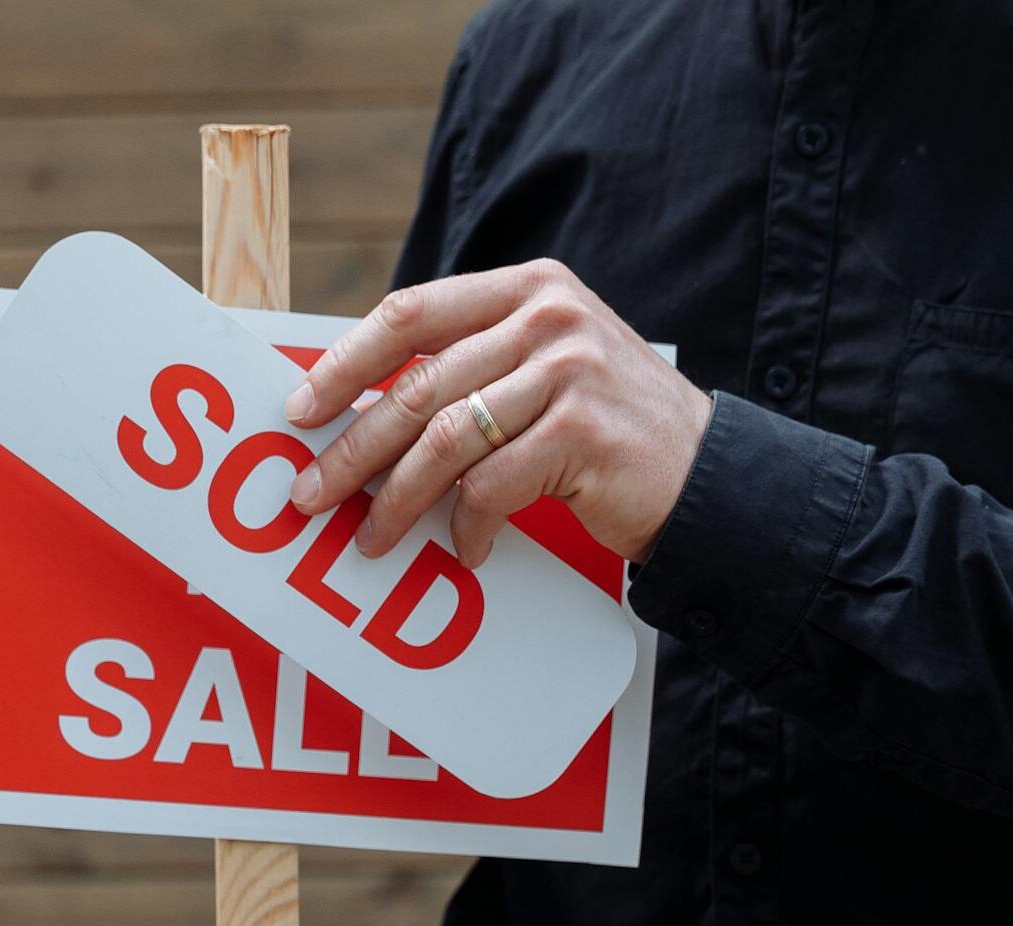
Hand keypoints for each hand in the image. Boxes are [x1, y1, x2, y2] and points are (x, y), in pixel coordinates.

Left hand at [283, 258, 712, 567]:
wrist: (711, 475)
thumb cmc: (613, 429)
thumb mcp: (550, 367)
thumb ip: (478, 366)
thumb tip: (368, 412)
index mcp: (529, 288)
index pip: (412, 313)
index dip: (346, 363)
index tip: (302, 409)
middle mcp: (547, 319)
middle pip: (417, 387)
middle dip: (352, 449)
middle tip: (310, 494)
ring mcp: (567, 373)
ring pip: (443, 443)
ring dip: (396, 502)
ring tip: (372, 539)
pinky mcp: (580, 435)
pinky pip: (490, 488)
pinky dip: (468, 528)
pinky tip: (467, 550)